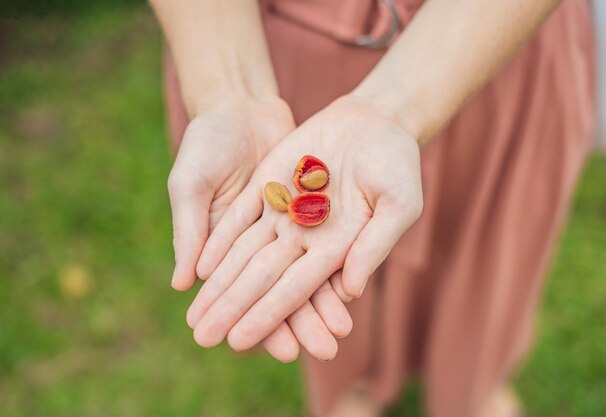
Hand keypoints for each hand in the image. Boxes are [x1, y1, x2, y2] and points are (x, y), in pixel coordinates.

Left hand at [188, 95, 422, 353]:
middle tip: (203, 339)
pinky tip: (200, 266)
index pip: (295, 289)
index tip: (239, 341)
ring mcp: (284, 211)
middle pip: (261, 279)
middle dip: (233, 309)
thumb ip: (375, 245)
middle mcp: (304, 237)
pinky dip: (220, 241)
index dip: (267, 314)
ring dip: (219, 284)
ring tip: (194, 315)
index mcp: (335, 249)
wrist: (377, 121)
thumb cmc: (398, 165)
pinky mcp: (269, 185)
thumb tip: (352, 291)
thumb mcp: (399, 203)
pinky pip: (240, 216)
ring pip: (244, 254)